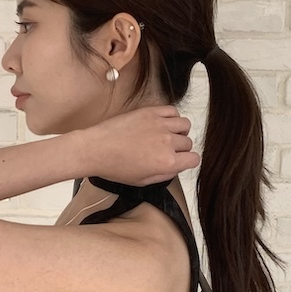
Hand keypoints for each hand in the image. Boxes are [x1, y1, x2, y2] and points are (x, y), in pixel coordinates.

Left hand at [84, 105, 199, 185]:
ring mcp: (159, 125)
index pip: (194, 159)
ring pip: (185, 124)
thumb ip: (164, 175)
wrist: (96, 149)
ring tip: (168, 135)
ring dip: (180, 131)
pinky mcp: (150, 112)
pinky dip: (172, 117)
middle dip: (181, 148)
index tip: (182, 160)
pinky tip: (163, 123)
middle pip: (188, 142)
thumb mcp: (142, 181)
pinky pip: (173, 110)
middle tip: (168, 150)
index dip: (188, 161)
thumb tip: (176, 167)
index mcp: (167, 162)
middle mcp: (167, 142)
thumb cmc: (114, 166)